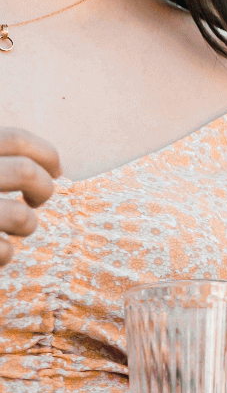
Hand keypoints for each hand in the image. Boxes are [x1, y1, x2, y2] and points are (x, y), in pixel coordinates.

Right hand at [0, 128, 60, 268]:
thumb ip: (1, 161)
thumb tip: (50, 166)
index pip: (14, 139)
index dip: (45, 154)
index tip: (56, 171)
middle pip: (24, 172)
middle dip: (42, 189)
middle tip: (36, 200)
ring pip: (21, 216)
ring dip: (26, 224)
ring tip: (13, 227)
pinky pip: (2, 251)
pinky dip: (3, 254)